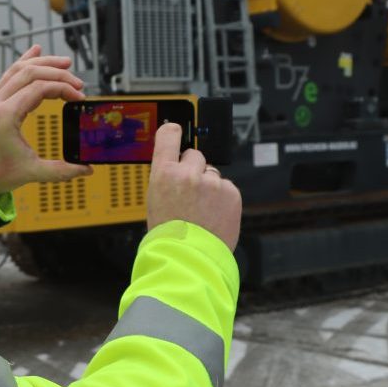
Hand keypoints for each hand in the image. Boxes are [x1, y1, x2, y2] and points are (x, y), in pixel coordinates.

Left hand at [0, 45, 92, 194]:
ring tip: (65, 63)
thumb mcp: (30, 172)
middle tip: (78, 84)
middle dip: (57, 73)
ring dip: (43, 63)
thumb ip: (60, 171)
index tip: (79, 98)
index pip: (39, 88)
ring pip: (19, 69)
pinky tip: (36, 51)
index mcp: (6, 115)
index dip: (63, 89)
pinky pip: (10, 73)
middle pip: (30, 73)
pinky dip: (25, 61)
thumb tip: (86, 169)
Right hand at [147, 122, 241, 250]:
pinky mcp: (231, 193)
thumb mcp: (155, 200)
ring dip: (209, 186)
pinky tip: (213, 214)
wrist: (188, 257)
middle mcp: (188, 173)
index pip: (168, 136)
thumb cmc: (169, 235)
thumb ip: (167, 179)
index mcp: (164, 173)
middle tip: (190, 192)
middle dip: (194, 169)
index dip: (174, 131)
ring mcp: (212, 182)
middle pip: (195, 155)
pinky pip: (227, 187)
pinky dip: (222, 198)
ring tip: (202, 209)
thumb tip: (177, 167)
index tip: (177, 129)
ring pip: (212, 173)